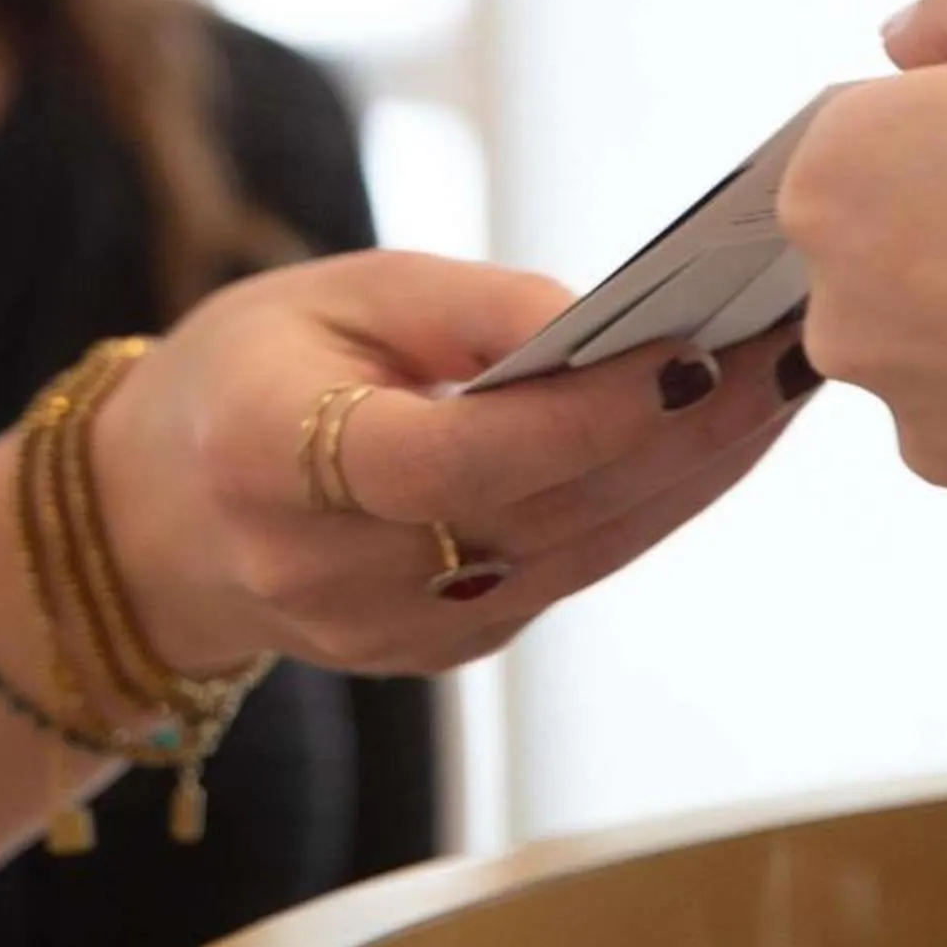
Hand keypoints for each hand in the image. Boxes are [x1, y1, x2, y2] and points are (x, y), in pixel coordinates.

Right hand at [93, 250, 814, 677]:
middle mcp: (325, 570)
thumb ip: (470, 306)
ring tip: (781, 385)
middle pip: (539, 513)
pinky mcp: (439, 653)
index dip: (580, 418)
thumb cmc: (252, 368)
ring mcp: (384, 632)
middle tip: (786, 350)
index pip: (453, 460)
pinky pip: (568, 574)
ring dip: (692, 474)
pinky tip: (715, 440)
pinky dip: (649, 507)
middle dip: (678, 435)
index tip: (694, 352)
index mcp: (269, 459)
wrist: (160, 515)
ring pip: (576, 555)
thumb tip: (607, 323)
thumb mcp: (335, 292)